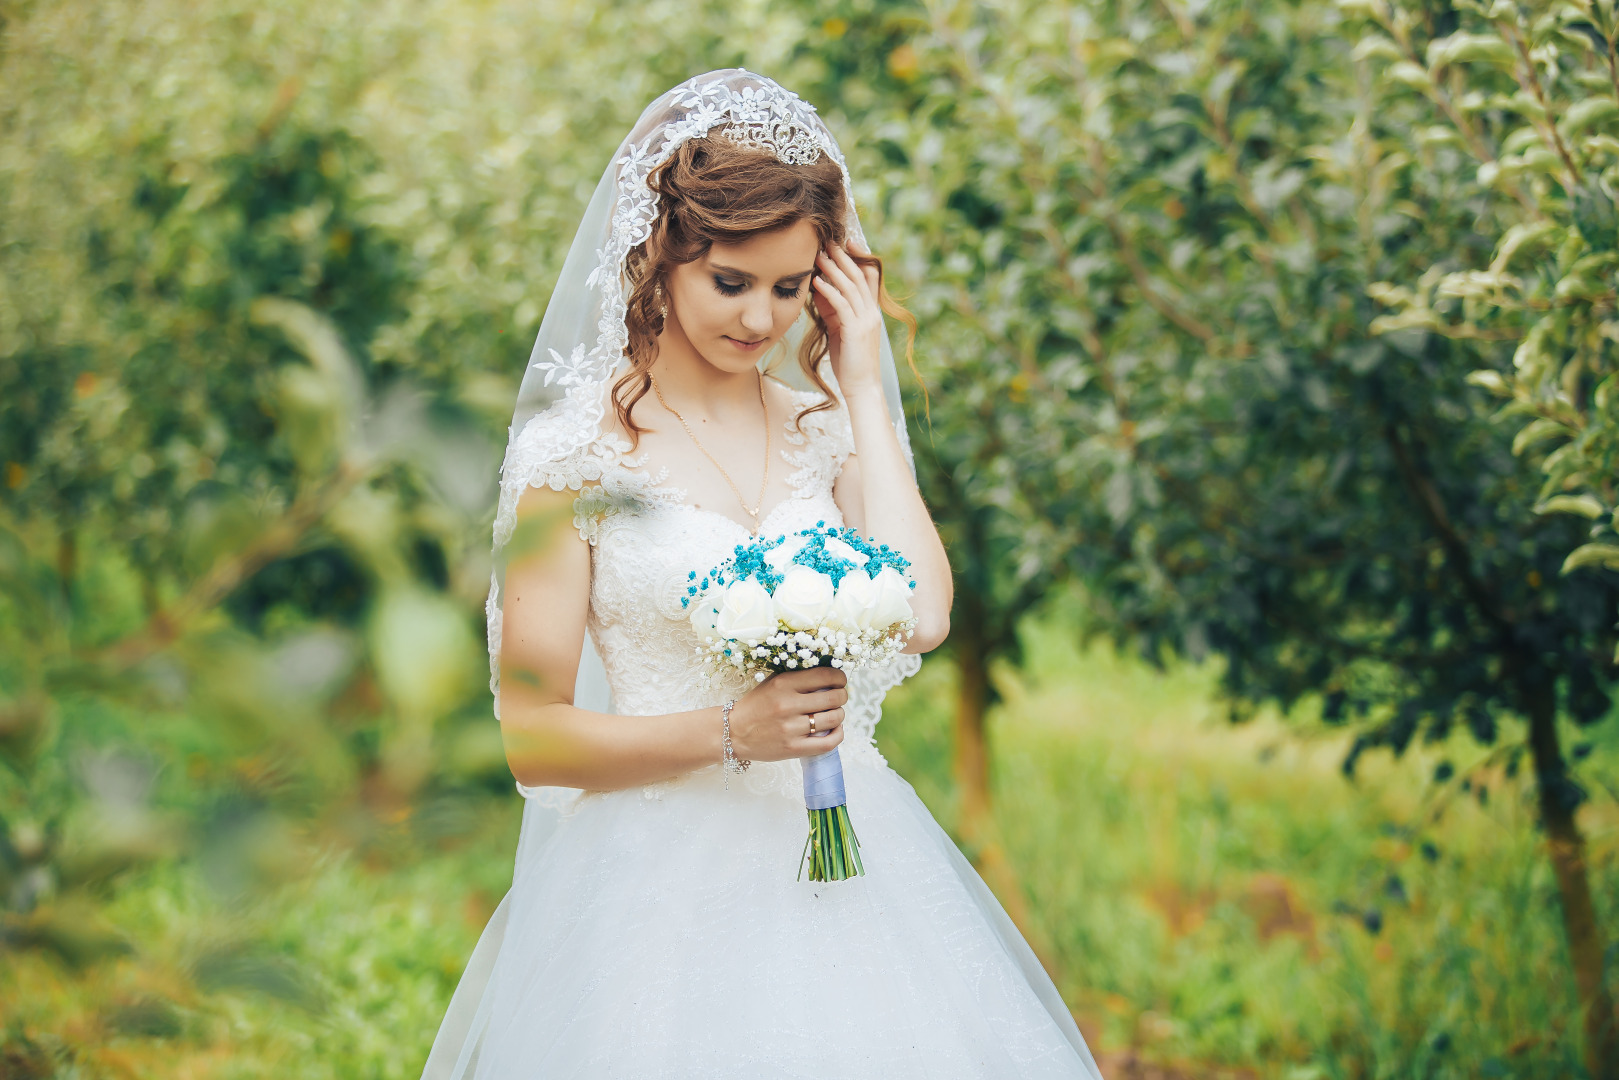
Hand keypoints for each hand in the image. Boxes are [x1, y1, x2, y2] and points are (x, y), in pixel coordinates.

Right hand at [727, 667, 847, 761]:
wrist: (733, 733)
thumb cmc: (756, 706)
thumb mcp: (772, 683)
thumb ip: (798, 678)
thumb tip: (830, 675)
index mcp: (783, 684)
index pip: (825, 676)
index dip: (839, 677)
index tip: (840, 681)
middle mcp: (788, 705)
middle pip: (834, 697)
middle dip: (842, 696)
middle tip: (839, 697)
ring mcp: (791, 728)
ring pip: (834, 718)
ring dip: (839, 714)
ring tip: (834, 713)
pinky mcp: (793, 748)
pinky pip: (828, 742)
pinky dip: (838, 734)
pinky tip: (835, 729)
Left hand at [810, 239, 884, 394]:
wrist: (862, 387)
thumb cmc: (850, 362)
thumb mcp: (842, 331)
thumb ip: (835, 311)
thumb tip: (821, 290)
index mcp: (871, 312)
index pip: (870, 277)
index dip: (860, 258)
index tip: (847, 242)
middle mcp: (871, 313)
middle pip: (859, 276)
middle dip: (844, 257)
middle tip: (829, 241)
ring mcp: (865, 321)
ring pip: (851, 287)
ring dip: (834, 270)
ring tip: (820, 255)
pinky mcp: (855, 330)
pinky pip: (842, 305)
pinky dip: (829, 291)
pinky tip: (817, 281)